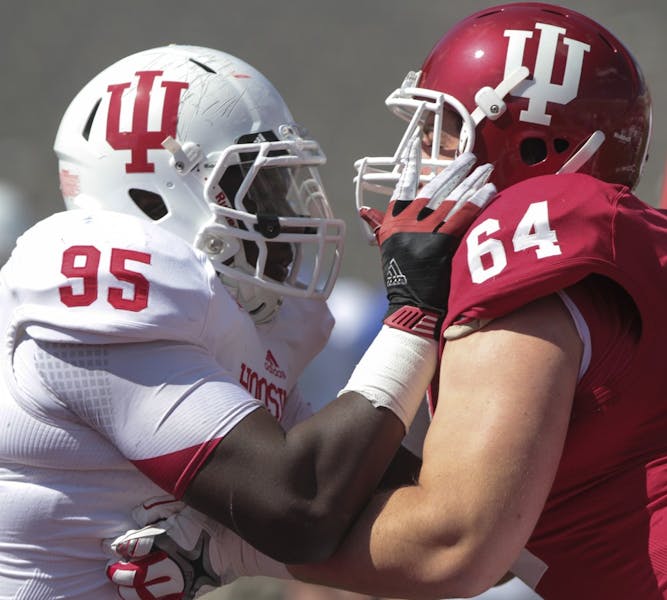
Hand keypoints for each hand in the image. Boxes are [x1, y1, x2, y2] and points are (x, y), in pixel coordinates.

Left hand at [106, 505, 227, 599]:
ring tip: (121, 584)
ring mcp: (176, 583)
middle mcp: (168, 564)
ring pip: (142, 594)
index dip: (119, 547)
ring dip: (128, 590)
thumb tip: (135, 516)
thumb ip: (157, 510)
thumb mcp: (182, 507)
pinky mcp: (185, 594)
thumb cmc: (207, 520)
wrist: (235, 545)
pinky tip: (141, 596)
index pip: (133, 546)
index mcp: (166, 540)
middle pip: (133, 575)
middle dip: (118, 572)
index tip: (111, 546)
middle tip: (111, 569)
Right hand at [360, 136, 495, 338]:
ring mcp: (425, 231)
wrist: (411, 305)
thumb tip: (364, 210)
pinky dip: (479, 201)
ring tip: (485, 169)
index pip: (403, 187)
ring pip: (453, 198)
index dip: (412, 166)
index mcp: (393, 221)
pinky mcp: (442, 241)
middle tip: (469, 157)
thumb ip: (379, 225)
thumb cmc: (400, 279)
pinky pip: (465, 215)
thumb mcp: (386, 248)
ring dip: (471, 181)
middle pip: (434, 188)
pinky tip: (491, 190)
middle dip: (454, 170)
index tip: (418, 146)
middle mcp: (408, 222)